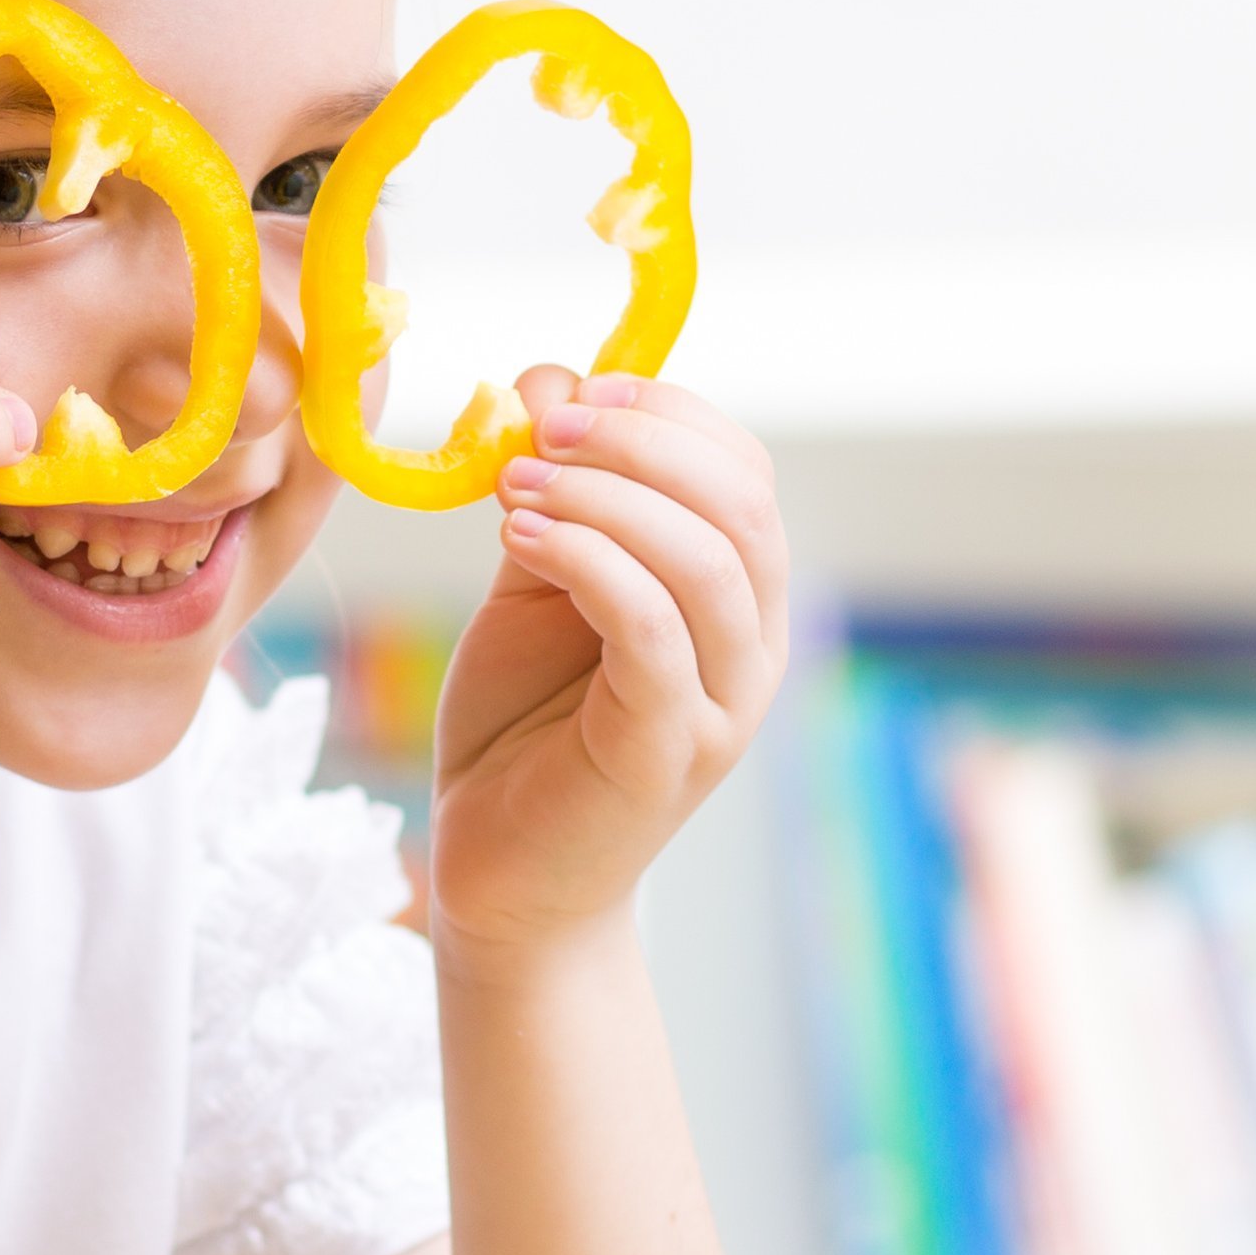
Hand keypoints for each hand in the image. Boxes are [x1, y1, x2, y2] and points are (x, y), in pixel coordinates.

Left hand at [424, 369, 790, 956]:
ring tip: (516, 488)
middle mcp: (752, 645)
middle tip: (541, 431)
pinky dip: (587, 561)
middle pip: (741, 504)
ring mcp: (721, 704)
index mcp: (734, 595)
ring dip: (605, 498)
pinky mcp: (667, 751)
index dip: (666, 413)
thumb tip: (545, 379)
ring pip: (705, 560)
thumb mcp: (533, 583)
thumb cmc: (522, 726)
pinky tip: (520, 538)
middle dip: (639, 443)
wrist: (503, 875)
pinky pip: (650, 629)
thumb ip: (551, 492)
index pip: (743, 471)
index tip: (573, 391)